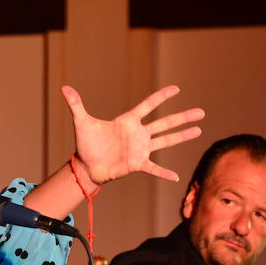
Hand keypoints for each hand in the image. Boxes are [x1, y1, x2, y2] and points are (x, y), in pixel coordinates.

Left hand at [62, 84, 204, 184]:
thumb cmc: (86, 143)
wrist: (86, 166)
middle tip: (201, 111)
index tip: (176, 89)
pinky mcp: (137, 164)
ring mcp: (140, 149)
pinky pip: (154, 168)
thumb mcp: (82, 122)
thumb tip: (64, 87)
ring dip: (182, 136)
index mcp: (128, 121)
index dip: (162, 97)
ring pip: (166, 141)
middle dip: (183, 117)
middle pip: (165, 123)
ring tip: (198, 130)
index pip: (148, 105)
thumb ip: (76, 104)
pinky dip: (164, 173)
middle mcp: (138, 134)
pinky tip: (176, 177)